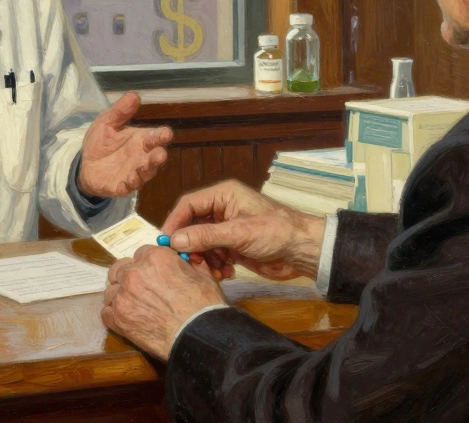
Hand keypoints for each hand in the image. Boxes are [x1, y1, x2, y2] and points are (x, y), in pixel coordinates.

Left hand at [78, 92, 172, 197]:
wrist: (85, 164)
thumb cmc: (101, 142)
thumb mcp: (107, 122)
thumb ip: (120, 111)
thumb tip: (134, 95)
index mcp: (141, 140)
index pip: (156, 137)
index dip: (162, 135)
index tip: (166, 134)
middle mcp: (141, 157)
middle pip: (155, 158)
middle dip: (158, 157)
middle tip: (160, 154)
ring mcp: (132, 173)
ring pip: (144, 174)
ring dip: (145, 172)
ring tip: (142, 169)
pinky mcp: (120, 186)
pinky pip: (126, 188)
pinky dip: (127, 186)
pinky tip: (126, 183)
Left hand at [101, 245, 226, 359]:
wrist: (198, 336)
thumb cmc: (204, 306)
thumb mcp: (202, 275)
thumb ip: (186, 263)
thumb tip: (184, 260)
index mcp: (154, 257)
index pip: (141, 253)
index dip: (147, 264)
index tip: (152, 274)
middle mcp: (133, 272)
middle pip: (120, 269)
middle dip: (129, 277)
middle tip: (141, 289)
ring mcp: (123, 296)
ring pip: (111, 290)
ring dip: (121, 296)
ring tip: (134, 306)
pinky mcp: (117, 319)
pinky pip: (106, 312)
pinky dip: (114, 314)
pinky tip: (127, 318)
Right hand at [162, 180, 326, 280]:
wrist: (303, 252)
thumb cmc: (276, 232)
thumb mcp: (238, 233)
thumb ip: (205, 236)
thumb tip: (174, 240)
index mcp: (224, 195)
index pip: (189, 204)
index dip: (175, 222)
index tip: (165, 242)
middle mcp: (223, 209)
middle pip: (193, 226)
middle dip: (191, 246)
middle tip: (189, 262)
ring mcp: (228, 229)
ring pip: (202, 243)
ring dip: (204, 259)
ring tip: (213, 271)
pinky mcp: (234, 246)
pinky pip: (214, 255)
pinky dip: (216, 266)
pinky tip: (225, 274)